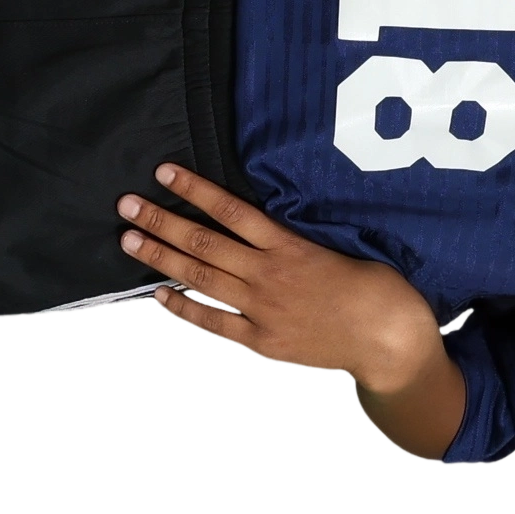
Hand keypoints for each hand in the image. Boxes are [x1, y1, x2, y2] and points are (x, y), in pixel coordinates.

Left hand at [119, 162, 443, 389]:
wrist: (388, 340)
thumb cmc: (378, 289)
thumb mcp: (346, 246)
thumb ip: (305, 236)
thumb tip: (276, 220)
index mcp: (290, 246)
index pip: (231, 210)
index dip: (194, 190)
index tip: (164, 173)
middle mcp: (269, 275)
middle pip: (203, 243)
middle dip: (161, 221)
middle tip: (126, 204)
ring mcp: (262, 309)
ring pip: (201, 279)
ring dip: (161, 258)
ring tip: (128, 240)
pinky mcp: (263, 338)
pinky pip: (214, 320)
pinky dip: (184, 307)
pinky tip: (159, 294)